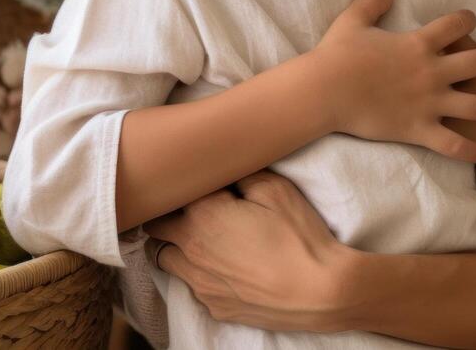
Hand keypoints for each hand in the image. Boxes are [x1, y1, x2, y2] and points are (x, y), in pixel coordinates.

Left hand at [144, 170, 355, 332]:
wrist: (321, 291)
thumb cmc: (298, 236)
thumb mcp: (274, 188)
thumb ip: (240, 173)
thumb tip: (225, 169)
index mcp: (201, 215)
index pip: (170, 192)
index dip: (184, 184)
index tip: (197, 180)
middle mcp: (191, 250)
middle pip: (154, 227)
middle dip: (166, 214)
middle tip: (189, 206)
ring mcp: (200, 282)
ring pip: (164, 258)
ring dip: (175, 245)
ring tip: (201, 237)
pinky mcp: (215, 306)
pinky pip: (191, 285)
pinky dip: (198, 273)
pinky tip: (223, 267)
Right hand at [310, 0, 475, 162]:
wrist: (324, 91)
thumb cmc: (336, 55)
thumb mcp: (352, 19)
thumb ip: (371, 1)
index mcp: (418, 44)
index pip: (456, 25)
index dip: (467, 20)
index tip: (469, 21)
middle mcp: (431, 72)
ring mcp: (429, 103)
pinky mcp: (419, 130)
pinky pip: (454, 145)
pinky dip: (472, 152)